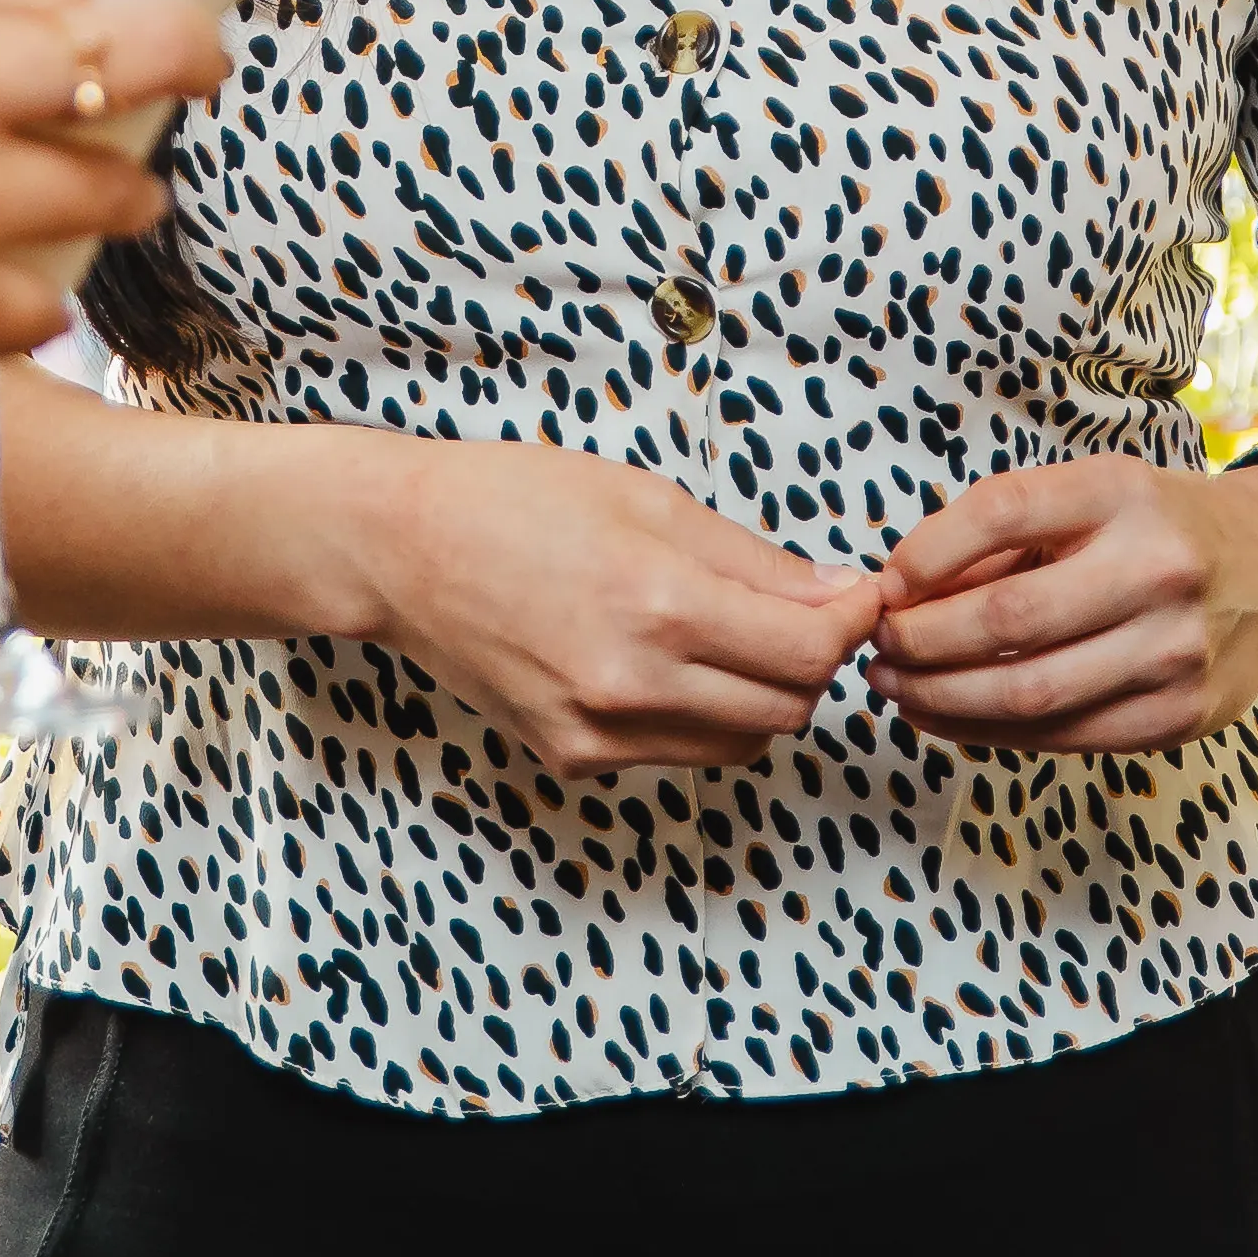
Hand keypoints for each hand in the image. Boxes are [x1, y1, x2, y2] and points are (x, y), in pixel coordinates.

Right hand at [353, 440, 882, 774]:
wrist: (398, 551)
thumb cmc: (513, 502)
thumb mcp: (646, 499)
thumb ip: (752, 559)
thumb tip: (838, 594)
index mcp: (658, 604)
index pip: (809, 650)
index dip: (852, 623)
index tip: (859, 596)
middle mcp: (631, 684)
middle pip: (788, 709)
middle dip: (814, 662)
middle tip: (802, 614)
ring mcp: (598, 732)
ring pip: (741, 743)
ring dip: (763, 696)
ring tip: (736, 637)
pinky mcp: (572, 757)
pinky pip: (678, 753)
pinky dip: (700, 716)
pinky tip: (670, 664)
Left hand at [868, 456, 1257, 753]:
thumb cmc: (1159, 528)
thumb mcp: (1093, 496)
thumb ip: (1006, 540)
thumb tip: (901, 593)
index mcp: (1122, 493)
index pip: (1005, 512)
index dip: (928, 552)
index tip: (883, 584)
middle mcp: (1156, 568)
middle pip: (1008, 620)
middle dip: (920, 642)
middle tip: (875, 648)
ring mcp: (1175, 650)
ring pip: (1030, 694)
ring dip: (943, 699)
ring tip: (897, 688)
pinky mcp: (1182, 715)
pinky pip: (1065, 736)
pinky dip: (993, 733)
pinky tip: (952, 717)